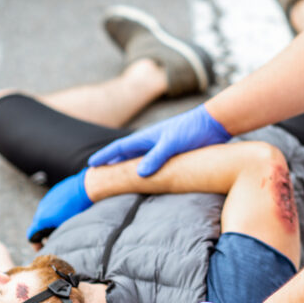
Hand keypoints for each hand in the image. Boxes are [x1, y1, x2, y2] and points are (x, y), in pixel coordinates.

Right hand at [27, 169, 93, 243]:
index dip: (35, 244)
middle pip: (37, 224)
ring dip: (49, 221)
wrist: (85, 189)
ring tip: (62, 224)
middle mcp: (41, 209)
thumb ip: (57, 234)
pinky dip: (54, 211)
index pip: (31, 235)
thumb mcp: (66, 227)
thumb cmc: (78, 210)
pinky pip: (50, 205)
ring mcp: (46, 200)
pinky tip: (66, 212)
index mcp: (42, 219)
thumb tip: (54, 240)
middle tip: (54, 239)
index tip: (41, 249)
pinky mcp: (53, 193)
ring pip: (44, 214)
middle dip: (43, 233)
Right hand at [87, 104, 230, 176]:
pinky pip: (152, 163)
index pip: (119, 149)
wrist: (213, 124)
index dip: (105, 157)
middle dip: (111, 162)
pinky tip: (147, 178)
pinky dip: (145, 170)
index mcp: (146, 138)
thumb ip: (156, 157)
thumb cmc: (192, 130)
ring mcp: (161, 147)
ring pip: (138, 159)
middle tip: (97, 173)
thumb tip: (140, 174)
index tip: (90, 165)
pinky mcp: (173, 153)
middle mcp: (151, 143)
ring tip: (117, 177)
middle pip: (125, 154)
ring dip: (127, 167)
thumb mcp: (172, 144)